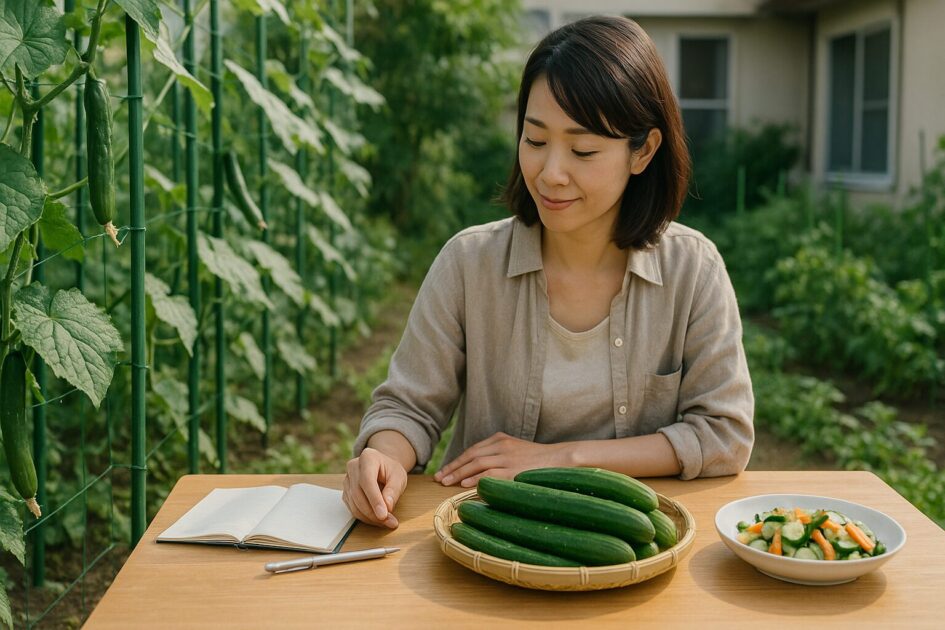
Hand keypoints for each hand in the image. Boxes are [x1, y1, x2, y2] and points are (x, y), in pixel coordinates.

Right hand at [342, 447, 407, 528]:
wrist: (382, 468)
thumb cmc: (391, 471)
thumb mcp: (399, 477)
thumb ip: (394, 490)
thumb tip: (387, 506)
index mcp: (367, 458)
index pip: (367, 481)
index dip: (374, 500)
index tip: (383, 515)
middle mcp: (353, 467)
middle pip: (358, 494)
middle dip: (373, 512)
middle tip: (389, 522)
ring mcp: (347, 480)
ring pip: (354, 504)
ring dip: (370, 517)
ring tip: (387, 522)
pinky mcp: (346, 492)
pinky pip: (352, 508)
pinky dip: (365, 517)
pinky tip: (377, 519)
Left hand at [433, 432, 570, 487]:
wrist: (561, 459)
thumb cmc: (539, 460)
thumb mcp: (516, 452)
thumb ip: (499, 457)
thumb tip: (479, 473)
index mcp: (500, 440)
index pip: (472, 450)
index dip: (457, 461)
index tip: (445, 470)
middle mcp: (501, 446)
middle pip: (470, 456)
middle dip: (453, 467)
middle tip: (439, 478)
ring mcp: (507, 458)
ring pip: (477, 464)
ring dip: (459, 473)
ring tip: (446, 482)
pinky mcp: (514, 470)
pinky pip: (490, 473)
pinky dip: (476, 479)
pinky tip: (464, 485)